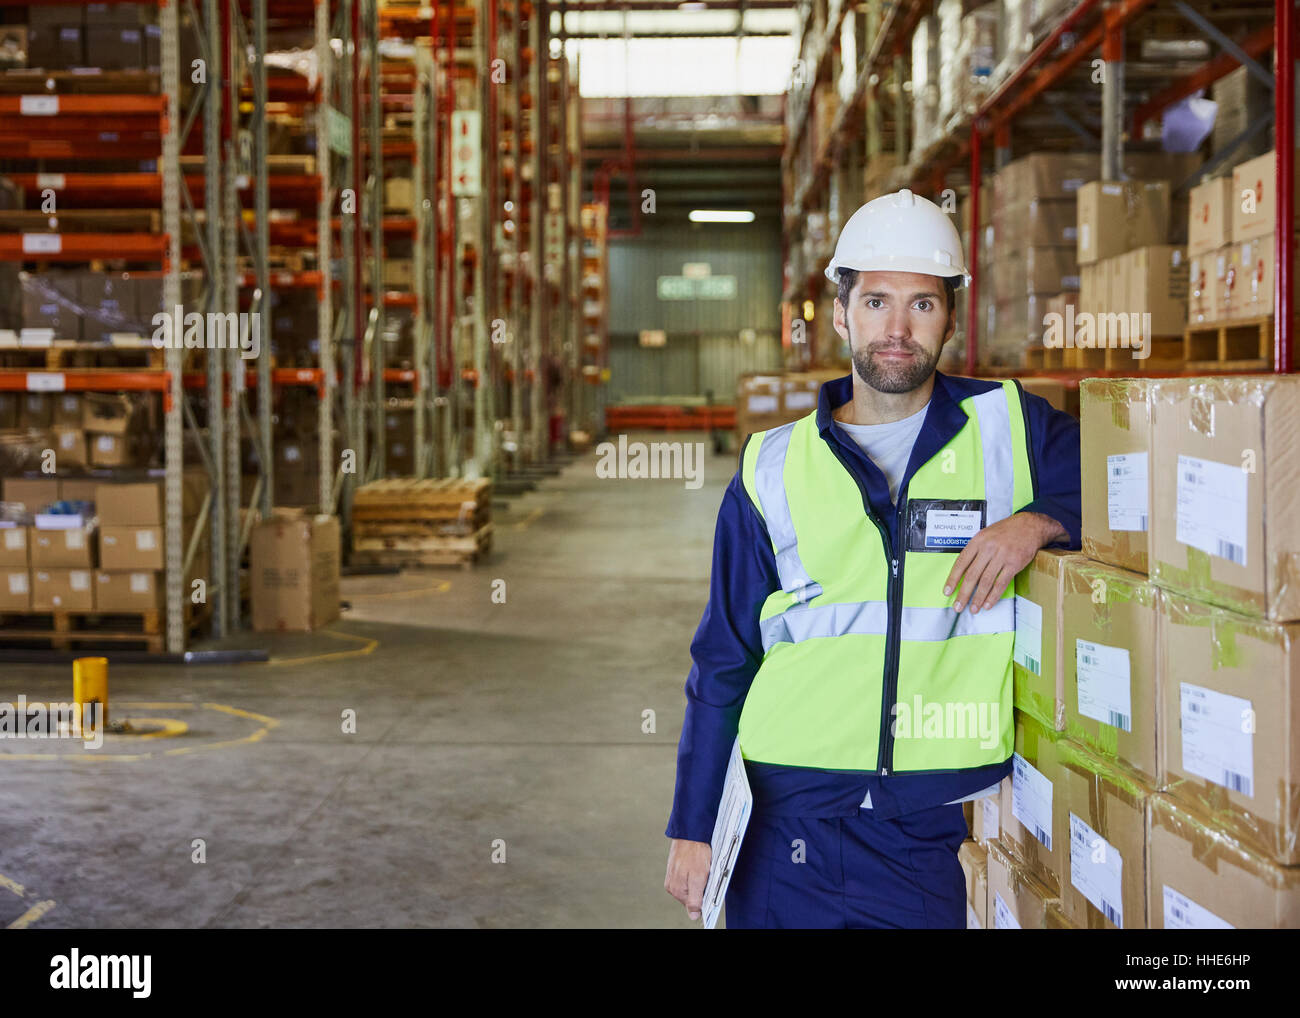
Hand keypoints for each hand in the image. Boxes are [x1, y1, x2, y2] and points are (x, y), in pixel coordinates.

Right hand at [664, 838, 711, 920]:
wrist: (690, 832)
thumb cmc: (695, 853)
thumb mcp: (698, 878)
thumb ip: (695, 899)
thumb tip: (693, 916)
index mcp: (676, 890)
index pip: (693, 905)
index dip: (703, 897)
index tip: (709, 887)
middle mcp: (671, 885)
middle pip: (691, 895)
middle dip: (701, 887)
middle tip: (706, 874)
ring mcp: (672, 876)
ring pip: (690, 885)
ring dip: (698, 879)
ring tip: (702, 867)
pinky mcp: (675, 868)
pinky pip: (687, 876)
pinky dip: (695, 873)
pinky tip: (699, 863)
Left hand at [943, 511, 1066, 613]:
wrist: (1029, 525)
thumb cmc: (1005, 531)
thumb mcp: (985, 534)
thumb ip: (975, 550)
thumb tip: (963, 570)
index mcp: (978, 541)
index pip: (961, 563)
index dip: (952, 579)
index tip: (947, 591)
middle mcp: (988, 549)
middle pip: (972, 575)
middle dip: (963, 593)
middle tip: (958, 606)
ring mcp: (1002, 556)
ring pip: (986, 582)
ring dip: (978, 598)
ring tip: (973, 609)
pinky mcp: (1014, 564)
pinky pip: (1001, 583)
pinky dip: (993, 596)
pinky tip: (988, 604)